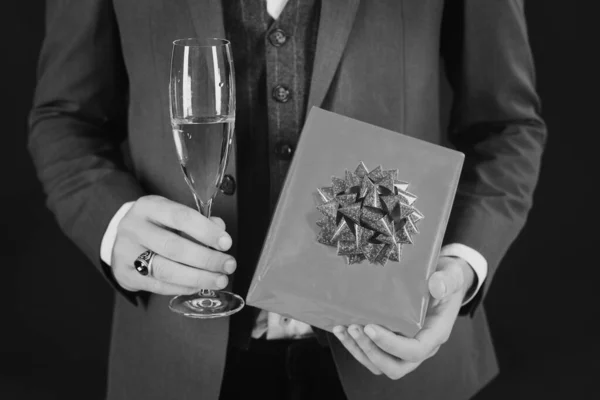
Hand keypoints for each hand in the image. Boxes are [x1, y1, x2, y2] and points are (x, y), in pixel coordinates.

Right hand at [110, 195, 236, 294]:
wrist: (121, 238)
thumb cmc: (156, 225)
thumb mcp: (173, 214)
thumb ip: (198, 221)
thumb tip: (220, 230)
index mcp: (148, 207)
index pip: (181, 217)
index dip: (206, 232)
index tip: (226, 243)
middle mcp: (134, 228)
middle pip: (174, 247)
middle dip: (206, 259)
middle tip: (228, 265)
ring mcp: (126, 253)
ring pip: (166, 270)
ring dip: (198, 277)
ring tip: (219, 280)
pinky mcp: (125, 275)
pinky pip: (158, 286)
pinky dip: (183, 287)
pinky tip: (199, 286)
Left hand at [332, 256, 474, 378]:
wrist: (443, 278)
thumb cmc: (447, 278)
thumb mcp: (452, 275)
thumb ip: (446, 280)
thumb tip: (436, 285)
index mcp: (435, 334)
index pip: (414, 351)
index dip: (390, 344)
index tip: (370, 327)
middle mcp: (420, 346)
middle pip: (395, 366)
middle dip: (371, 351)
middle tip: (354, 328)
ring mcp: (405, 345)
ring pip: (380, 363)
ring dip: (359, 350)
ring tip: (342, 328)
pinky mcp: (392, 339)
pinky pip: (372, 352)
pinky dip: (355, 345)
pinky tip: (341, 327)